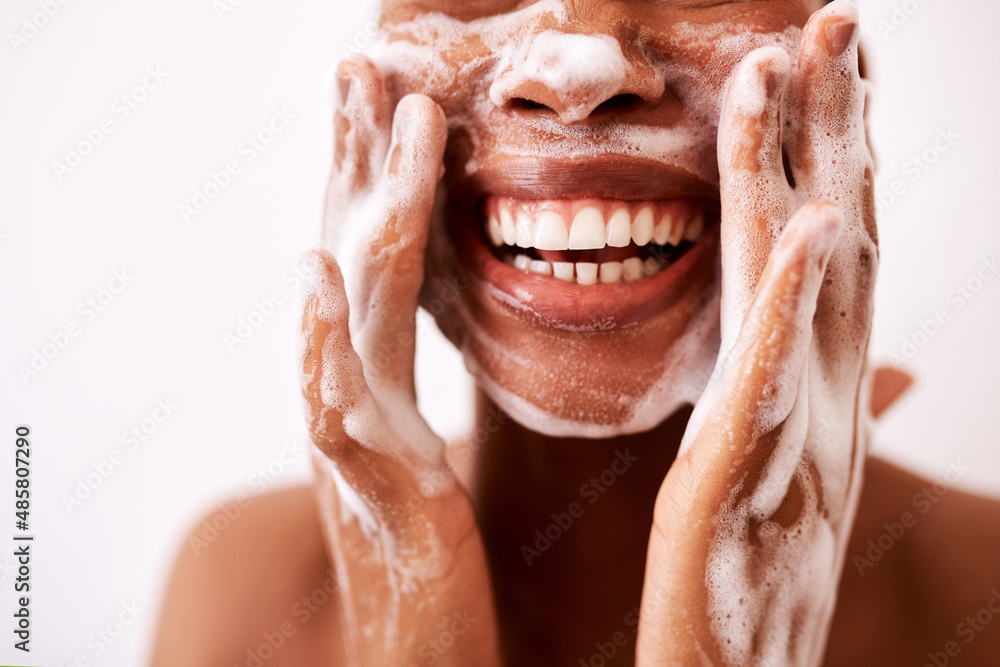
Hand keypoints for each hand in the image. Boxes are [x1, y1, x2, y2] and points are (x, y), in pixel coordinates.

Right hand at [300, 56, 499, 666]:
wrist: (412, 651)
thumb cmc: (425, 557)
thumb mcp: (418, 451)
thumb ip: (406, 385)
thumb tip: (403, 332)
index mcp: (379, 380)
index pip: (377, 261)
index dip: (380, 176)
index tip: (397, 93)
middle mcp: (354, 391)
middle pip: (351, 254)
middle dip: (355, 156)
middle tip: (361, 60)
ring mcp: (350, 432)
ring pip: (348, 302)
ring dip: (355, 205)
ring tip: (367, 115)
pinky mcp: (365, 485)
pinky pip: (332, 401)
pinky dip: (318, 337)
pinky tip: (311, 275)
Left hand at [637, 2, 875, 664]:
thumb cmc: (743, 577)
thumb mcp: (770, 470)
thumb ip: (788, 394)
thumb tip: (832, 350)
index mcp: (809, 385)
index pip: (825, 249)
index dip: (830, 152)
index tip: (825, 65)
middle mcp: (819, 392)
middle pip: (832, 236)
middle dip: (834, 125)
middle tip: (834, 18)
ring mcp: (794, 428)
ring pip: (805, 278)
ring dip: (807, 168)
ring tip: (799, 66)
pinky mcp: (747, 472)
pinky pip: (776, 371)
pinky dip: (800, 295)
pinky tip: (817, 220)